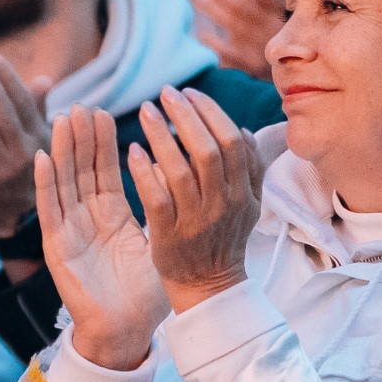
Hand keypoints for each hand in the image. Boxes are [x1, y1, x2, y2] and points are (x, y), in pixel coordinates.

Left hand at [0, 54, 50, 238]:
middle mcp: (24, 153)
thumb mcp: (40, 142)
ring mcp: (1, 167)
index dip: (8, 79)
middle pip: (4, 112)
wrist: (12, 219)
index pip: (24, 103)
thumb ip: (37, 110)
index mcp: (40, 139)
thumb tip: (43, 80)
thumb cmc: (25, 170)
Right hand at [33, 106, 168, 371]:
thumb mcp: (160, 241)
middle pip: (82, 169)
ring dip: (61, 150)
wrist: (126, 332)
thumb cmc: (146, 294)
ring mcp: (70, 231)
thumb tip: (187, 176)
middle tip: (82, 105)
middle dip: (81, 137)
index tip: (105, 111)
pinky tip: (41, 158)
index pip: (105, 170)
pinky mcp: (57, 247)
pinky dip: (44, 183)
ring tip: (62, 119)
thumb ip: (166, 208)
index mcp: (113, 216)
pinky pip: (50, 210)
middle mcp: (88, 219)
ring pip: (63, 182)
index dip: (103, 142)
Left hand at [129, 87, 261, 312]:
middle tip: (164, 92)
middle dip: (185, 116)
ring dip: (161, 136)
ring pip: (181, 170)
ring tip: (145, 111)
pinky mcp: (170, 236)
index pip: (232, 141)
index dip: (210, 112)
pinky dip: (144, 172)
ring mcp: (197, 221)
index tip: (188, 93)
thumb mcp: (247, 206)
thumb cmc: (223, 239)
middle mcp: (224, 204)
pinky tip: (132, 150)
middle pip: (208, 150)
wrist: (210, 288)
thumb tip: (244, 130)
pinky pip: (156, 198)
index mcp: (244, 192)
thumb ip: (250, 170)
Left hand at [191, 0, 283, 79]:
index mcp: (286, 13)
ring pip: (233, 26)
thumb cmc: (285, 27)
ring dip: (212, 9)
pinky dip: (212, 42)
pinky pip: (226, 54)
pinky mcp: (250, 68)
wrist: (303, 71)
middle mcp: (274, 32)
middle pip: (242, 8)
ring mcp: (262, 50)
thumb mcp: (283, 6)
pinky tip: (203, 33)